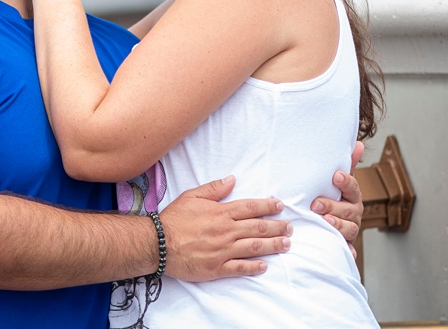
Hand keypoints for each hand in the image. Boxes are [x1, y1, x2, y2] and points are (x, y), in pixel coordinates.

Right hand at [159, 175, 291, 281]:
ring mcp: (223, 250)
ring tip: (286, 244)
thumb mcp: (192, 196)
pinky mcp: (217, 267)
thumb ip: (214, 188)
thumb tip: (232, 179)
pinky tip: (264, 266)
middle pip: (258, 228)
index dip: (268, 206)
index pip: (251, 207)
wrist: (157, 243)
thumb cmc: (174, 219)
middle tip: (290, 227)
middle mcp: (226, 231)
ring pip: (253, 247)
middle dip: (277, 227)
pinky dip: (254, 267)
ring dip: (272, 246)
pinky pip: (240, 268)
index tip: (280, 206)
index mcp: (221, 212)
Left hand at [310, 140, 363, 252]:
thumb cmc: (333, 199)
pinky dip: (347, 251)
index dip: (346, 182)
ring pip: (350, 229)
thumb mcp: (338, 183)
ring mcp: (351, 230)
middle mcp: (354, 214)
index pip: (353, 188)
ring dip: (338, 225)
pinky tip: (343, 251)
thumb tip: (359, 144)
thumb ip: (347, 164)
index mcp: (353, 197)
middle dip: (333, 206)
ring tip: (325, 222)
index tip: (336, 176)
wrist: (331, 227)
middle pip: (349, 210)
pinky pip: (349, 250)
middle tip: (316, 204)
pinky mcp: (346, 246)